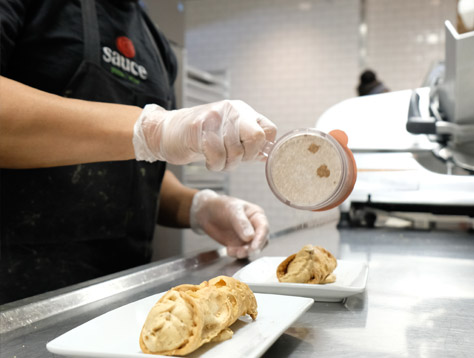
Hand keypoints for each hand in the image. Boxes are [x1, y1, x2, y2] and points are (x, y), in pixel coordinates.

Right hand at [133, 100, 276, 170]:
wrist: (165, 132)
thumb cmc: (198, 138)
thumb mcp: (227, 137)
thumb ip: (247, 144)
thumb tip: (268, 155)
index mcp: (242, 112)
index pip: (269, 130)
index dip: (261, 148)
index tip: (247, 155)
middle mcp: (232, 110)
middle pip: (256, 138)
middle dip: (246, 157)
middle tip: (231, 159)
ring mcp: (215, 117)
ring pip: (235, 151)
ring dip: (226, 165)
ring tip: (215, 160)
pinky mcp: (199, 127)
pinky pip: (217, 155)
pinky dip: (213, 165)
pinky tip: (207, 160)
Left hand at [190, 190, 268, 257]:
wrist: (206, 213)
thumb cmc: (221, 206)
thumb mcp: (232, 210)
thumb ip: (241, 223)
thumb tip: (250, 236)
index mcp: (257, 215)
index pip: (263, 228)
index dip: (260, 238)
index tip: (254, 247)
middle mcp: (254, 227)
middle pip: (261, 241)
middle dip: (253, 248)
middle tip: (243, 252)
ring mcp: (247, 237)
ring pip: (252, 249)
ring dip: (244, 252)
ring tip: (233, 251)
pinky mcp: (238, 244)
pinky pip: (242, 252)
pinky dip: (236, 254)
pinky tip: (229, 250)